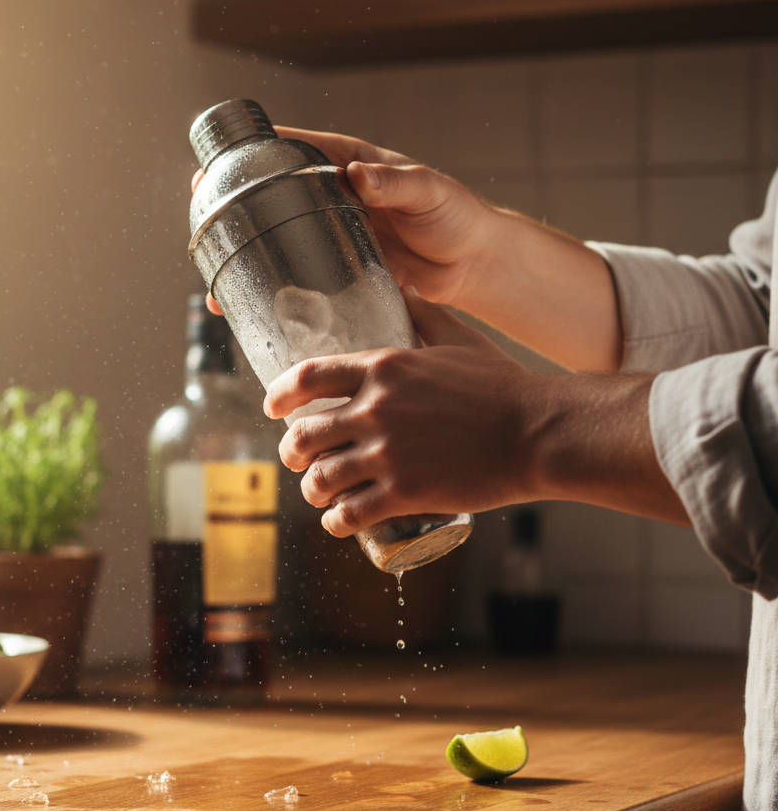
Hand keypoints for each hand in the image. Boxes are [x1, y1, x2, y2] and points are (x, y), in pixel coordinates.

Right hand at [196, 125, 620, 370]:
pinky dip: (279, 289)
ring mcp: (335, 234)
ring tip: (219, 286)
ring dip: (249, 261)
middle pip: (273, 197)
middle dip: (234, 213)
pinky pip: (302, 275)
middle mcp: (335, 195)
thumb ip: (394, 182)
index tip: (216, 169)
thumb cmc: (457, 216)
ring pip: (280, 241)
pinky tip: (258, 310)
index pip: (292, 149)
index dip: (251, 156)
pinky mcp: (343, 268)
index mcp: (350, 163)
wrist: (476, 264)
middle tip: (201, 230)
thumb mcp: (427, 191)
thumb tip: (355, 175)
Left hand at [266, 289, 538, 535]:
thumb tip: (404, 288)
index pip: (308, 377)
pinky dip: (334, 522)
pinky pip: (348, 514)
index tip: (271, 408)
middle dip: (292, 452)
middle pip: (303, 434)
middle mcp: (375, 409)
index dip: (279, 394)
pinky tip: (337, 522)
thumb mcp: (459, 338)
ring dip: (310, 490)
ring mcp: (387, 453)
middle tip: (297, 460)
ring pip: (319, 478)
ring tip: (317, 494)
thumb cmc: (503, 386)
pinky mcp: (404, 493)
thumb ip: (424, 315)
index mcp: (383, 367)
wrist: (539, 432)